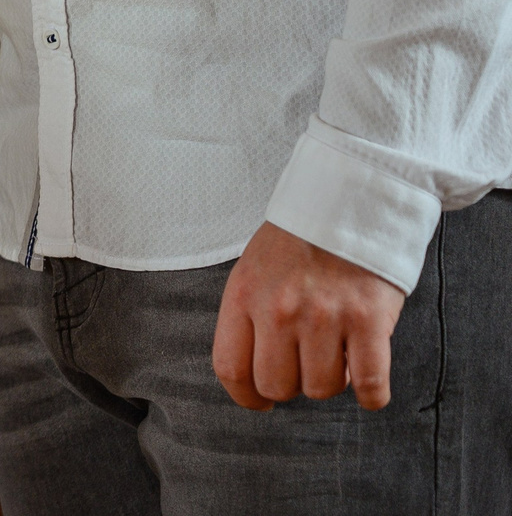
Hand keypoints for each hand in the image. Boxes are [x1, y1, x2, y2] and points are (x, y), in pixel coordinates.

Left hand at [212, 221, 405, 410]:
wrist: (349, 201)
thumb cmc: (299, 240)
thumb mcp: (254, 269)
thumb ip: (249, 315)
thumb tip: (254, 371)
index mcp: (244, 295)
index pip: (230, 368)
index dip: (245, 396)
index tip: (259, 401)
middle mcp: (279, 309)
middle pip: (276, 385)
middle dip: (291, 386)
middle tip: (304, 365)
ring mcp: (324, 316)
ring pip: (321, 388)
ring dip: (331, 381)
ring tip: (337, 354)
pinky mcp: (368, 320)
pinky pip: (370, 384)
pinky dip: (371, 394)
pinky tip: (368, 382)